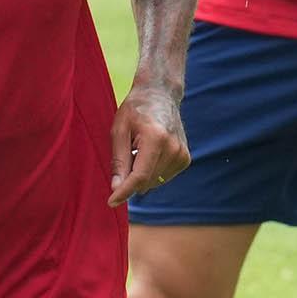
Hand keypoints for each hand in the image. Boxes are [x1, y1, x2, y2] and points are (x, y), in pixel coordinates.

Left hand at [111, 79, 189, 204]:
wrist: (160, 95)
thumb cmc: (135, 110)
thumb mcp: (119, 131)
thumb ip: (119, 161)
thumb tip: (116, 188)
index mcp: (156, 138)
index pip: (140, 176)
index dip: (124, 192)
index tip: (111, 202)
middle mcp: (173, 148)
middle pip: (146, 181)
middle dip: (130, 178)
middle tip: (126, 154)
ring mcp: (182, 154)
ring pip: (153, 182)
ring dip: (141, 174)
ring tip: (139, 149)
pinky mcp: (185, 159)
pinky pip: (162, 177)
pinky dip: (151, 171)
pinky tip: (149, 152)